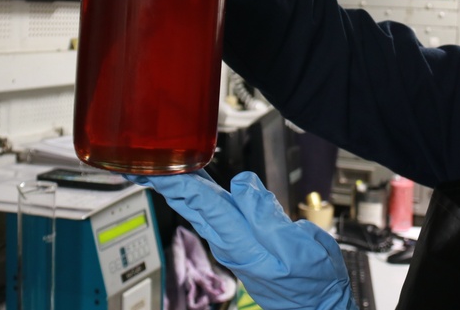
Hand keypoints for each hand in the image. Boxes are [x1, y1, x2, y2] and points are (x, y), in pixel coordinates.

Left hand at [130, 170, 357, 309]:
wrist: (318, 308)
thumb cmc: (312, 283)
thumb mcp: (299, 247)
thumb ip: (267, 214)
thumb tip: (242, 182)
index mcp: (241, 241)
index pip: (201, 202)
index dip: (176, 181)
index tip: (153, 166)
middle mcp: (231, 242)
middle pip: (191, 205)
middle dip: (166, 183)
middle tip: (141, 163)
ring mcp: (235, 243)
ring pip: (200, 208)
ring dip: (179, 187)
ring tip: (161, 168)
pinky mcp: (244, 243)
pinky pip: (214, 213)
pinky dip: (199, 196)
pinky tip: (197, 185)